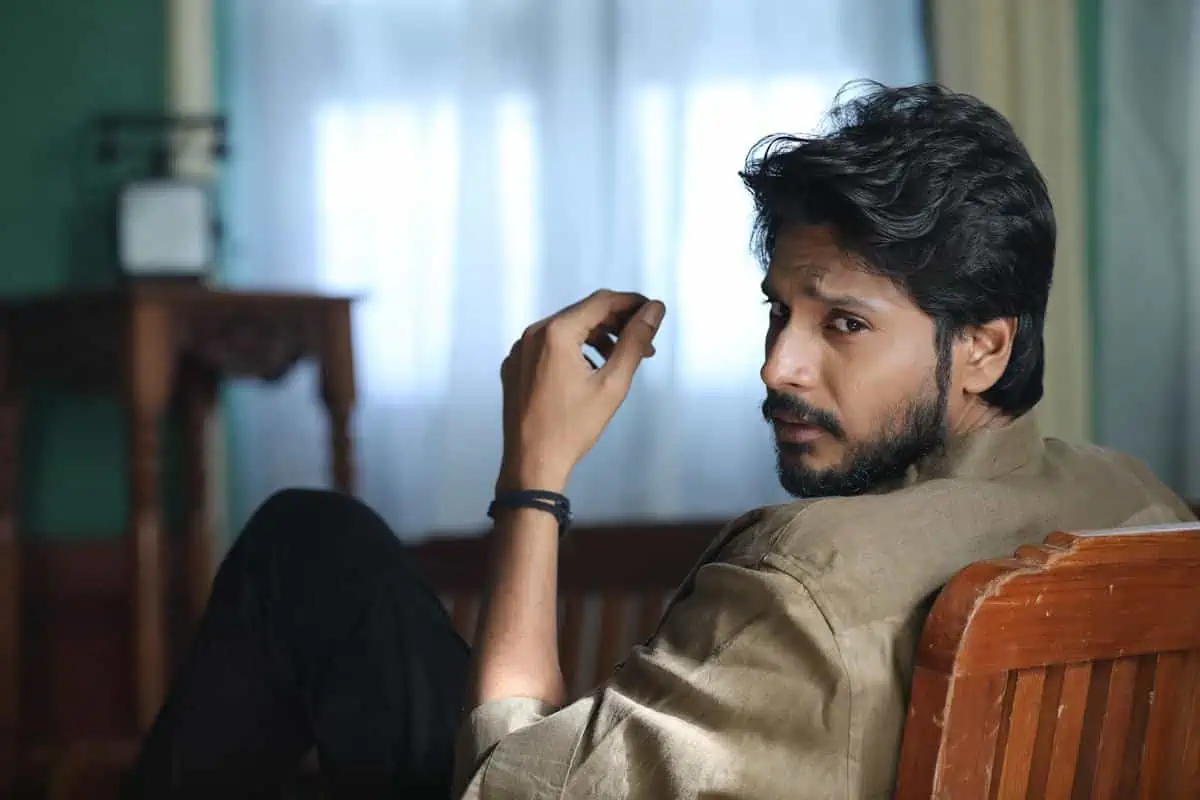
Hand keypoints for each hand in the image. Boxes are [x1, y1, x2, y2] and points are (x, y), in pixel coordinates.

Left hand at [498, 290, 665, 491]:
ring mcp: (519, 350)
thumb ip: (635, 341)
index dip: (632, 303)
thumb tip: (654, 311)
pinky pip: (548, 347)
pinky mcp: (515, 367)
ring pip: (566, 330)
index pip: (602, 301)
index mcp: (555, 333)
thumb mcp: (612, 383)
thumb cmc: (571, 429)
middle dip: (616, 324)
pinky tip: (590, 372)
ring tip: (619, 360)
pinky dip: (573, 351)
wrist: (532, 463)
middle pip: (583, 314)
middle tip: (643, 343)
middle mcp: (532, 334)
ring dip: (596, 338)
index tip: (652, 312)